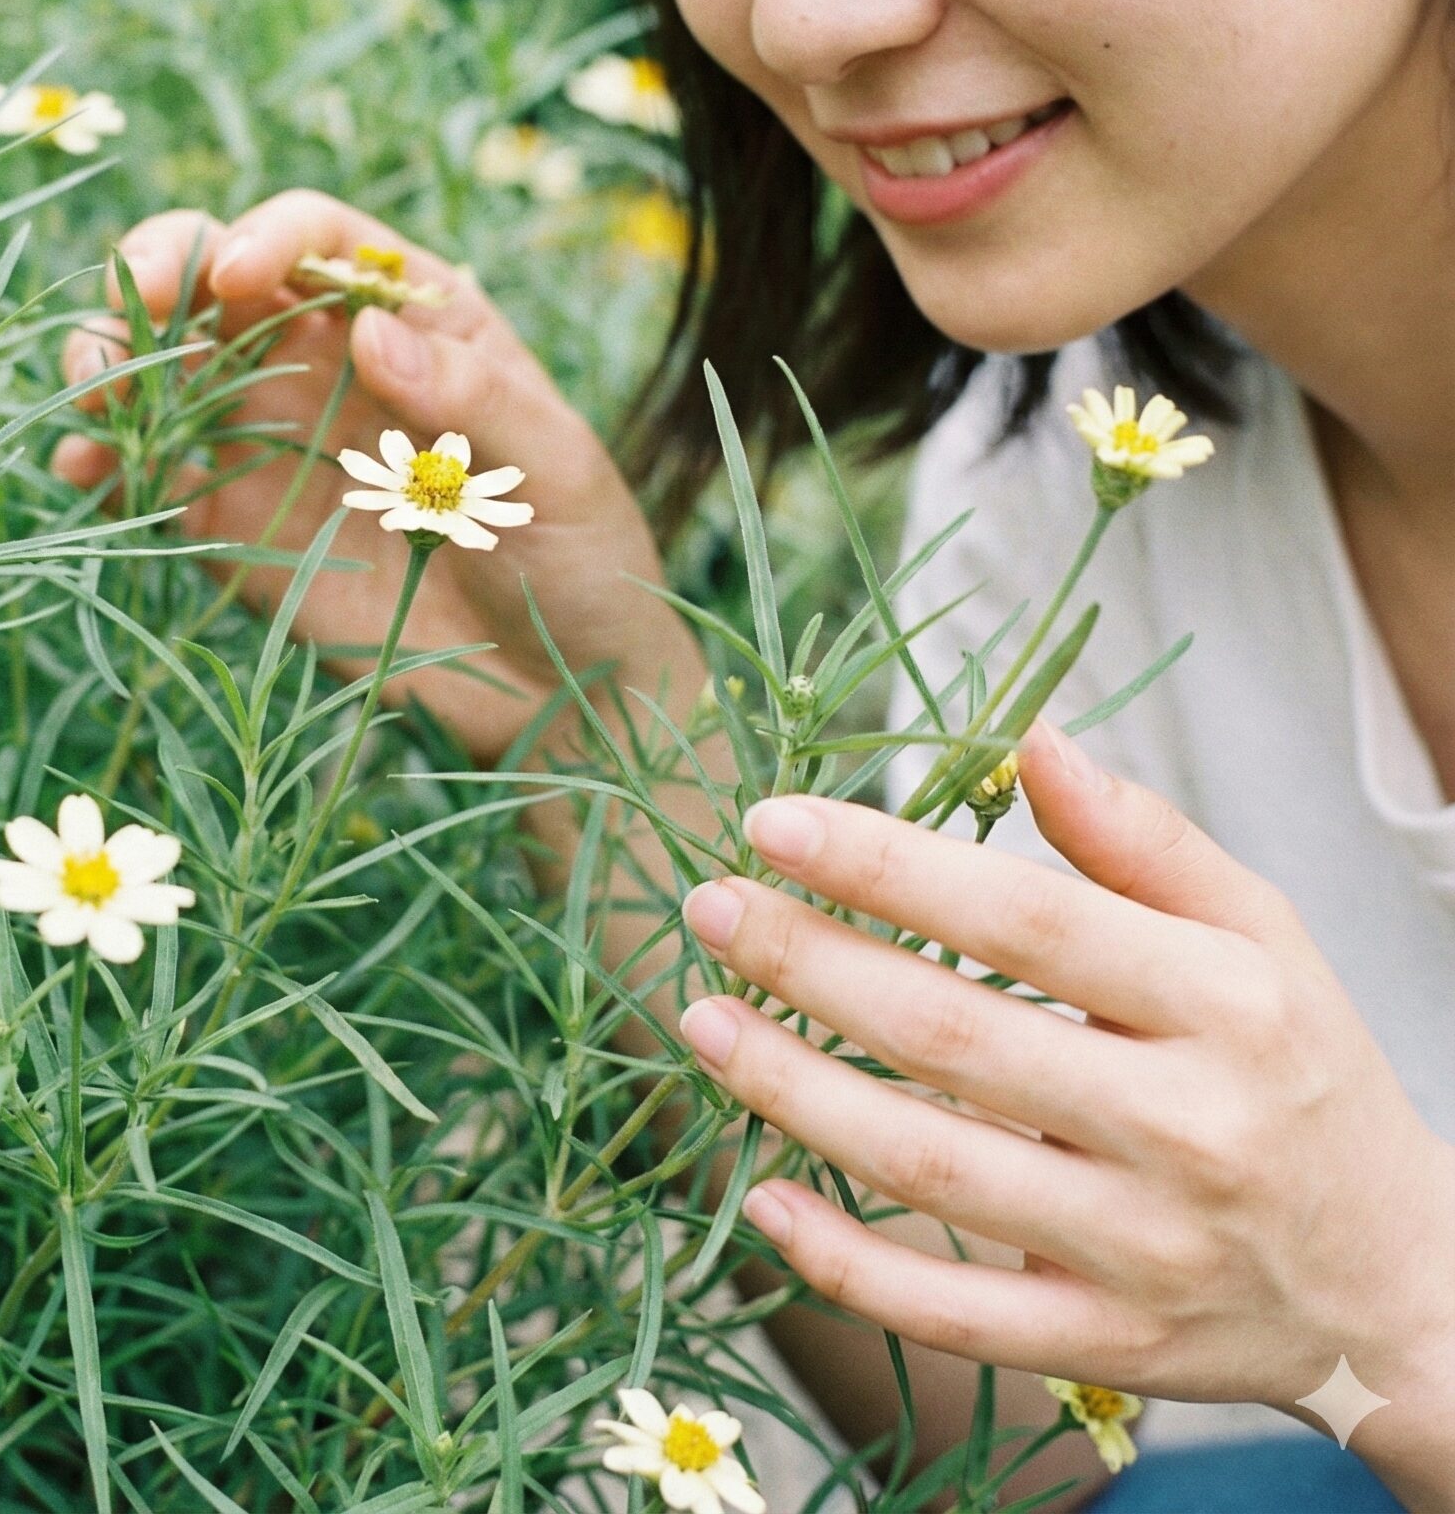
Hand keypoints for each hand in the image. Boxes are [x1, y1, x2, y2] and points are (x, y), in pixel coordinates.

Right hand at [52, 188, 698, 766]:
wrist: (561, 685)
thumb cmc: (581, 553)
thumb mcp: (554, 468)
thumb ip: (470, 399)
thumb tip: (367, 329)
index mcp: (417, 318)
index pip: (323, 241)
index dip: (267, 239)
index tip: (232, 276)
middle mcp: (330, 362)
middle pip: (217, 284)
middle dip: (154, 281)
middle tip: (122, 321)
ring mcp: (277, 441)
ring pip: (170, 373)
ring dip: (112, 367)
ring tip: (86, 397)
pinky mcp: (239, 526)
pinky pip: (157, 477)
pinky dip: (110, 465)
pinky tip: (85, 474)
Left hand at [675, 719, 1454, 1486]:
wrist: (1398, 1287)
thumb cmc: (1300, 1074)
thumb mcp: (1263, 935)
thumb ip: (1145, 840)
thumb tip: (1031, 739)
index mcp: (1223, 1005)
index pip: (1027, 919)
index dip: (888, 865)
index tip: (772, 820)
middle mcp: (1184, 1128)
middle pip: (955, 1035)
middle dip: (810, 962)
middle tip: (707, 905)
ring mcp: (1141, 1248)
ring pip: (932, 1167)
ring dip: (793, 1092)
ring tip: (699, 1018)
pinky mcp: (1108, 1344)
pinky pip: (955, 1311)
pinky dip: (848, 1261)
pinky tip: (759, 1198)